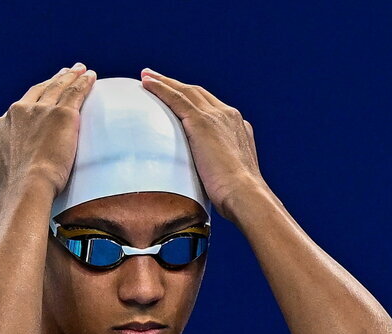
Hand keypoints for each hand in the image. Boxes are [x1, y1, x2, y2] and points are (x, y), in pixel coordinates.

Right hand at [0, 64, 95, 200]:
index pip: (20, 109)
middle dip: (53, 81)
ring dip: (70, 76)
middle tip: (64, 74)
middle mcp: (19, 112)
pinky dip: (83, 83)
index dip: (32, 102)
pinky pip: (75, 93)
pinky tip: (91, 77)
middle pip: (40, 91)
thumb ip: (1, 173)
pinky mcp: (62, 115)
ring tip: (80, 70)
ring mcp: (41, 111)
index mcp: (3, 126)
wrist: (27, 188)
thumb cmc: (13, 193)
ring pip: (58, 87)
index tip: (39, 100)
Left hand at [140, 69, 264, 219]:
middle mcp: (229, 116)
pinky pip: (176, 98)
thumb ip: (217, 173)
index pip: (212, 108)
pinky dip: (161, 88)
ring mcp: (216, 116)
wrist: (245, 195)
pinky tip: (146, 83)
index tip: (181, 98)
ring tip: (146, 77)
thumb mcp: (229, 179)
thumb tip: (206, 186)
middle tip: (157, 79)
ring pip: (186, 92)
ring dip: (165, 82)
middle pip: (198, 94)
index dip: (194, 101)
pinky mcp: (202, 122)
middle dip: (178, 86)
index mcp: (238, 128)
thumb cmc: (237, 199)